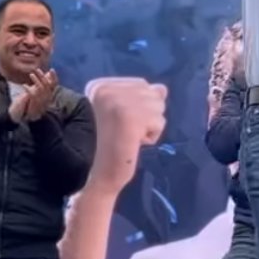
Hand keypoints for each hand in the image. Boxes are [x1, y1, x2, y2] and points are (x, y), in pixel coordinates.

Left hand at [11, 69, 57, 121]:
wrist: (33, 117)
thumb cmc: (37, 103)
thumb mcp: (42, 94)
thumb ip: (44, 84)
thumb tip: (47, 74)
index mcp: (50, 94)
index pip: (54, 84)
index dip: (54, 77)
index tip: (51, 69)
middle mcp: (47, 96)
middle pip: (47, 84)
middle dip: (42, 76)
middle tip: (37, 70)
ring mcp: (41, 100)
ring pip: (40, 88)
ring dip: (36, 80)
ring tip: (31, 75)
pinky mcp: (35, 103)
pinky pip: (32, 94)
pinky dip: (28, 89)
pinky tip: (24, 85)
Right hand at [86, 78, 167, 194]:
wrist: (96, 174)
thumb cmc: (108, 146)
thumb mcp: (125, 114)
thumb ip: (142, 97)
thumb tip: (162, 88)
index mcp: (99, 86)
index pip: (140, 84)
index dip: (139, 107)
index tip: (119, 123)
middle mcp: (105, 89)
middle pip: (151, 93)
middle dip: (146, 116)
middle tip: (124, 132)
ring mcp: (117, 101)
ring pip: (158, 106)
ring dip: (149, 126)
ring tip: (128, 137)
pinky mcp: (130, 117)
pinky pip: (159, 121)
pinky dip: (151, 136)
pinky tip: (132, 143)